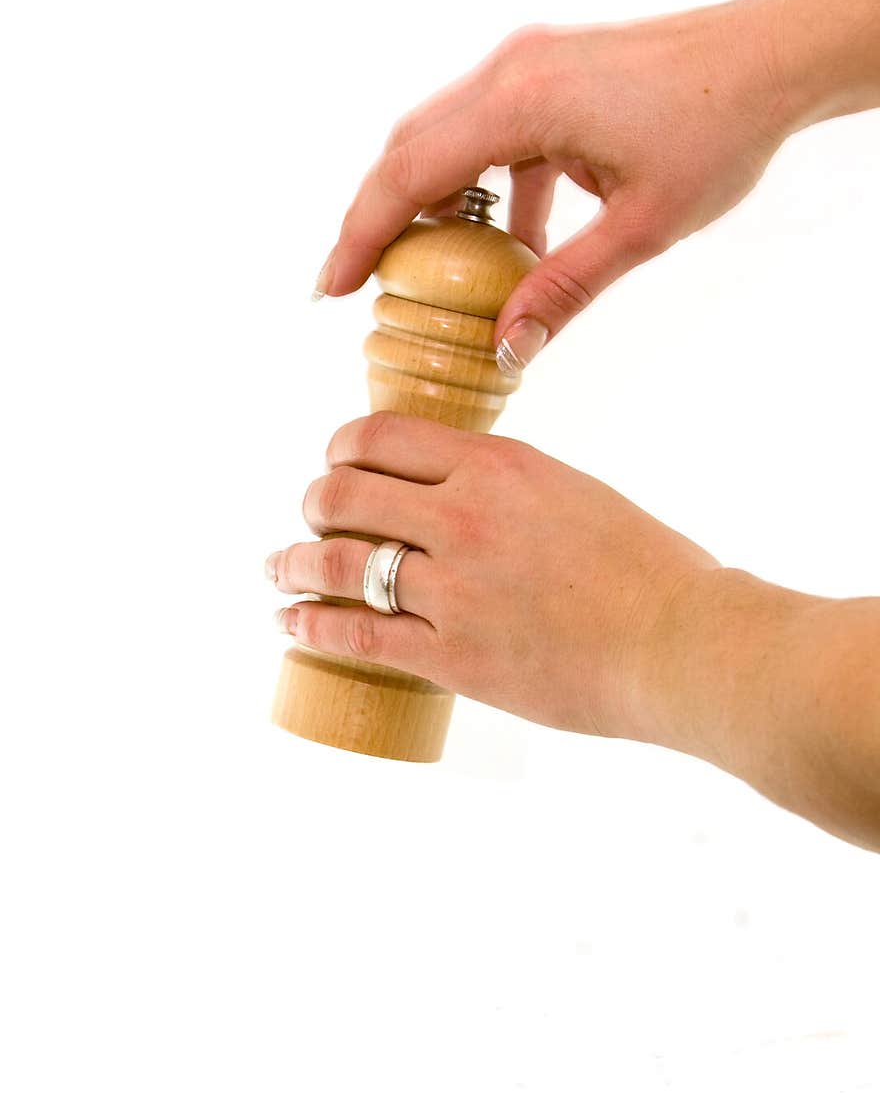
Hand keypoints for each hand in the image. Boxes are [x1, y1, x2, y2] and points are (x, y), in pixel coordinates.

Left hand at [266, 412, 718, 738]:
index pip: (381, 436)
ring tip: (277, 569)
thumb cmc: (651, 569)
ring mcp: (453, 589)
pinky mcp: (453, 656)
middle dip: (315, 504)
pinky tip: (290, 623)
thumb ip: (511, 489)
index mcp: (497, 465)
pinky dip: (311, 625)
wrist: (682, 643)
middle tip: (311, 520)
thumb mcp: (575, 494)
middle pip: (344, 493)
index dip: (342, 448)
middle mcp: (463, 517)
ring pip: (339, 563)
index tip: (336, 463)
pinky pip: (356, 636)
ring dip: (293, 563)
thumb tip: (467, 495)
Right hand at [315, 0, 791, 366]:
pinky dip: (487, 189)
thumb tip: (506, 350)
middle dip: (378, 219)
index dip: (361, 234)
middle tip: (356, 285)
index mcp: (522, 103)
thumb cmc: (718, 132)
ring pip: (445, 137)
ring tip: (427, 272)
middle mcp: (511, 71)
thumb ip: (564, 289)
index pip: (409, 173)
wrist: (772, 58)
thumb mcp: (641, 229)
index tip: (332, 286)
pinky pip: (492, 134)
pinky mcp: (549, 72)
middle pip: (410, 149)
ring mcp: (528, 64)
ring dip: (430, 203)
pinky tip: (515, 244)